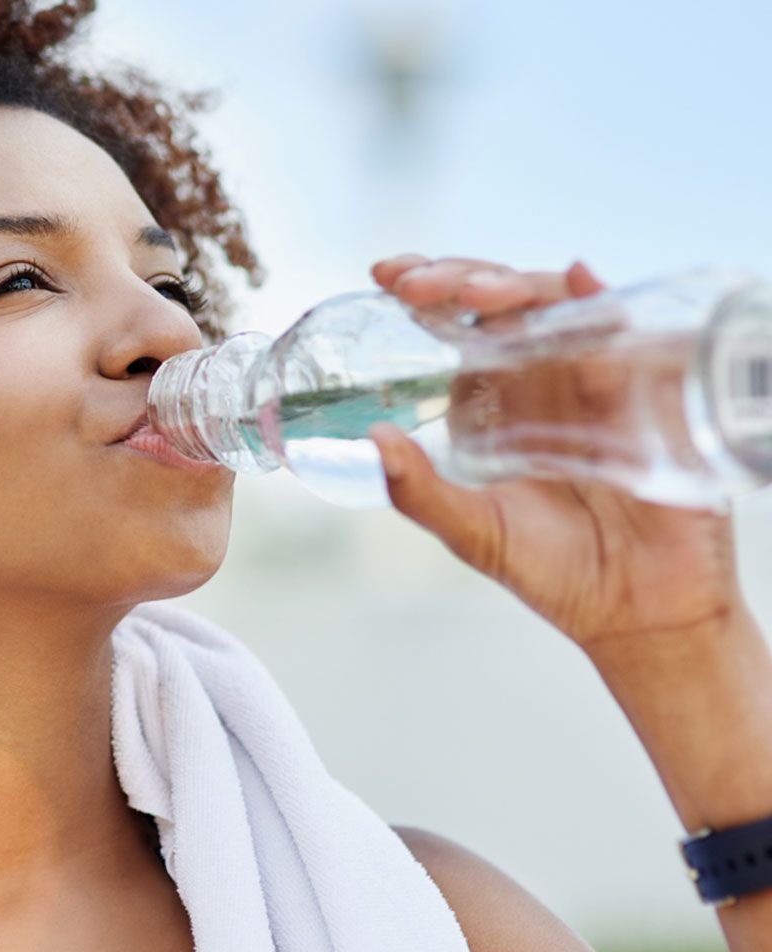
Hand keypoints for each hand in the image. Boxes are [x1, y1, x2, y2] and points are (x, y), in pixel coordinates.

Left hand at [363, 254, 747, 657]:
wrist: (640, 610)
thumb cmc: (556, 571)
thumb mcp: (473, 532)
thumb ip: (419, 492)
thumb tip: (372, 440)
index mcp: (495, 400)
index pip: (457, 327)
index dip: (425, 291)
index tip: (386, 275)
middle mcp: (543, 378)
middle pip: (503, 301)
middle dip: (460, 278)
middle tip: (418, 284)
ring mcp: (595, 379)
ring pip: (557, 303)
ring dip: (517, 287)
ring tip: (477, 295)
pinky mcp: (645, 391)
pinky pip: (626, 332)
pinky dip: (600, 300)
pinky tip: (578, 281)